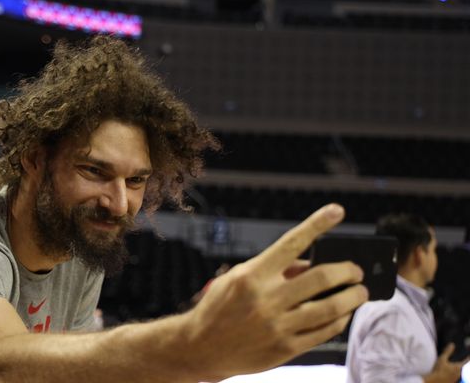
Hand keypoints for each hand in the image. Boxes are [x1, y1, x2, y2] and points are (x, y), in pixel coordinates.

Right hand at [182, 204, 368, 379]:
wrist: (200, 348)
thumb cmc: (220, 308)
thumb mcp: (237, 279)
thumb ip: (273, 271)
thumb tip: (311, 264)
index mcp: (252, 275)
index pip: (291, 243)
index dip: (317, 224)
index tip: (337, 211)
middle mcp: (266, 298)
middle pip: (321, 277)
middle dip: (348, 271)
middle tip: (357, 270)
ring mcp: (277, 325)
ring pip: (330, 307)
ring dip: (352, 297)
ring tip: (359, 291)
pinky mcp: (285, 348)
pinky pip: (324, 332)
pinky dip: (340, 320)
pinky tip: (344, 314)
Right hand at [424, 343, 468, 382]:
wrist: (435, 381)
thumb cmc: (438, 370)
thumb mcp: (442, 359)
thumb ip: (448, 351)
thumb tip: (452, 344)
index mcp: (459, 367)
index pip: (466, 361)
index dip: (468, 357)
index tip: (468, 355)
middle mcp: (460, 373)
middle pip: (463, 366)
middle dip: (461, 363)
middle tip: (459, 360)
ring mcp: (457, 378)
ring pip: (459, 372)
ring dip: (457, 368)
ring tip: (452, 366)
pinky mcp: (454, 381)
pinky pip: (456, 376)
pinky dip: (454, 373)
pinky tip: (448, 372)